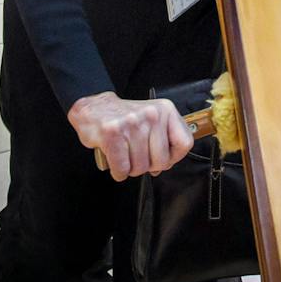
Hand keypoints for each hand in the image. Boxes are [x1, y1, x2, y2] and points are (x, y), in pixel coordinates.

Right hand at [68, 91, 193, 181]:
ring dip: (131, 169)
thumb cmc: (125, 119)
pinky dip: (118, 172)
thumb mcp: (153, 120)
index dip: (174, 158)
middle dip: (148, 166)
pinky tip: (115, 161)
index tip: (163, 158)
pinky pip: (122, 168)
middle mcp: (151, 114)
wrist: (95, 109)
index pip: (184, 143)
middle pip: (161, 161)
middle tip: (137, 157)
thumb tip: (166, 165)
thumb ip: (164, 140)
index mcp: (165, 110)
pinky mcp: (113, 133)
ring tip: (125, 156)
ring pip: (140, 167)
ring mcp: (132, 123)